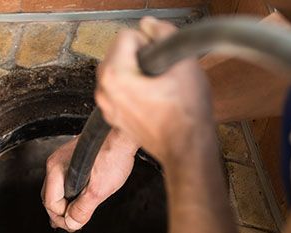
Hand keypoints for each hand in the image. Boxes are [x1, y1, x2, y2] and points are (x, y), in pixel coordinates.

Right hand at [41, 129, 138, 231]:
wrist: (123, 135)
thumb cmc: (113, 155)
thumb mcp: (98, 190)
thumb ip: (83, 209)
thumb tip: (72, 223)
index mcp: (56, 170)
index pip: (51, 204)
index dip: (62, 219)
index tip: (75, 226)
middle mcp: (55, 163)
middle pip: (50, 196)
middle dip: (60, 213)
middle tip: (72, 224)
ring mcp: (62, 159)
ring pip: (57, 188)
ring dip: (65, 203)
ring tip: (74, 215)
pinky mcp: (72, 157)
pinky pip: (65, 179)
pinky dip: (70, 192)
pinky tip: (78, 198)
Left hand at [95, 17, 213, 164]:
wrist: (186, 149)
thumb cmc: (186, 116)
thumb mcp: (183, 64)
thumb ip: (164, 35)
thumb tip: (151, 25)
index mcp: (115, 76)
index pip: (126, 36)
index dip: (149, 40)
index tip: (163, 56)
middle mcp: (104, 91)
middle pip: (117, 51)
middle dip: (139, 54)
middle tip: (162, 70)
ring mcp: (107, 106)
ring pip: (118, 70)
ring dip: (136, 69)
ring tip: (159, 84)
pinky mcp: (114, 116)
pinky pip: (119, 89)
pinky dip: (133, 86)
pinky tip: (154, 97)